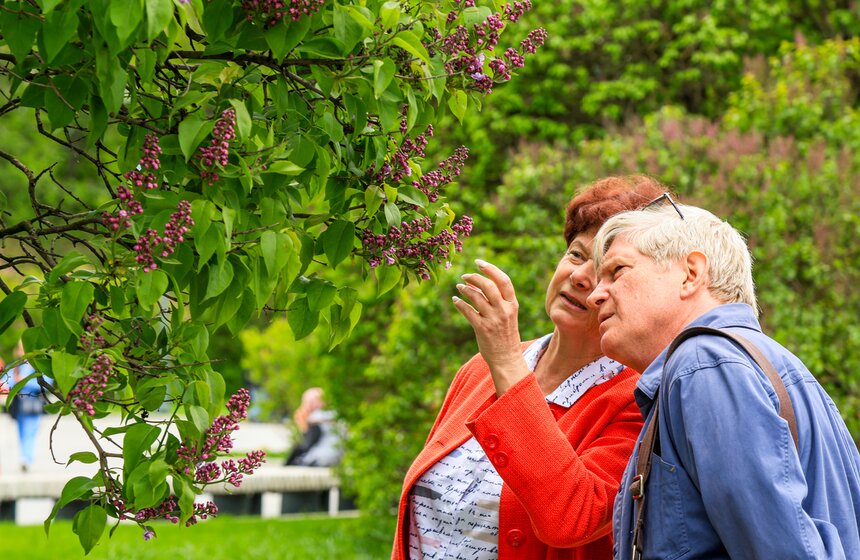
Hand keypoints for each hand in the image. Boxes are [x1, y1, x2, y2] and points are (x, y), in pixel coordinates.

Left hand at [453, 260, 529, 394]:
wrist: (507, 358)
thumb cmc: (505, 334)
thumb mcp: (507, 315)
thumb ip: (496, 299)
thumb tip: (477, 283)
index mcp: (512, 304)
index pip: (503, 280)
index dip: (490, 268)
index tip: (478, 262)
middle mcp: (504, 310)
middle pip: (488, 285)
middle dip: (474, 277)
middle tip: (464, 276)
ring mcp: (493, 320)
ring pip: (476, 297)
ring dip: (465, 289)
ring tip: (459, 287)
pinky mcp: (482, 329)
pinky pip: (468, 311)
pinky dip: (460, 303)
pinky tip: (456, 300)